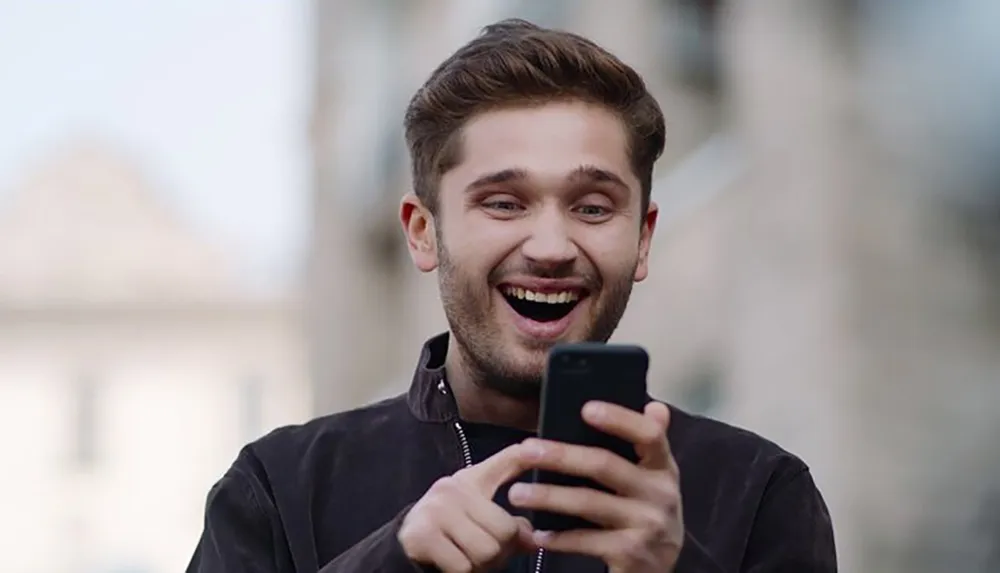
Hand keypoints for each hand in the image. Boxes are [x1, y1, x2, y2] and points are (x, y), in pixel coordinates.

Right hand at [398, 443, 537, 571]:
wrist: (406, 543)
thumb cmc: (450, 530)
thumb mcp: (478, 517)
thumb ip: (510, 524)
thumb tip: (532, 538)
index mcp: (473, 480)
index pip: (505, 461)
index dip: (523, 456)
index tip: (534, 447)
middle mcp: (453, 487)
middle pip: (505, 530)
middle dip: (503, 552)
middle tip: (490, 555)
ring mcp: (436, 509)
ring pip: (486, 551)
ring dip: (482, 566)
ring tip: (471, 559)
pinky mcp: (422, 535)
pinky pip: (462, 566)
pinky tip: (453, 564)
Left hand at [507, 401, 683, 571]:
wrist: (659, 572)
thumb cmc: (645, 515)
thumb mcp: (652, 481)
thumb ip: (648, 446)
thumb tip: (654, 406)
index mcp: (663, 469)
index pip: (650, 435)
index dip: (620, 419)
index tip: (586, 409)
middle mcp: (661, 495)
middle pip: (605, 465)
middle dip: (561, 456)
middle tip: (525, 451)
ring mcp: (647, 526)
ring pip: (588, 503)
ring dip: (548, 497)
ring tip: (517, 493)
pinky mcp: (630, 553)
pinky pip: (585, 541)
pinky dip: (557, 538)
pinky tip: (537, 534)